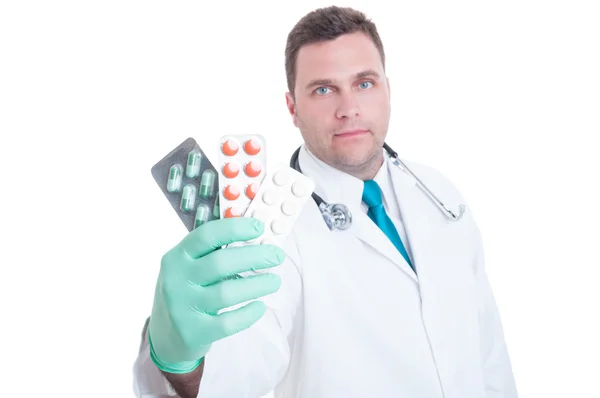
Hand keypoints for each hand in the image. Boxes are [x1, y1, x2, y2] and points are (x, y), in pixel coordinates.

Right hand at [147, 217, 284, 372]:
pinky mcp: (193, 332)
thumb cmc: (187, 292)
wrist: (165, 335)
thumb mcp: (189, 268)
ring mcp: (183, 307)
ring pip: (226, 293)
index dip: (235, 228)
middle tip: (277, 256)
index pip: (207, 235)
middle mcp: (176, 279)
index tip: (260, 227)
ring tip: (275, 281)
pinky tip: (260, 306)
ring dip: (257, 285)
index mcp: (178, 256)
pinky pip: (228, 323)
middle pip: (220, 263)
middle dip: (254, 256)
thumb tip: (257, 241)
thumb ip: (214, 254)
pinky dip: (248, 314)